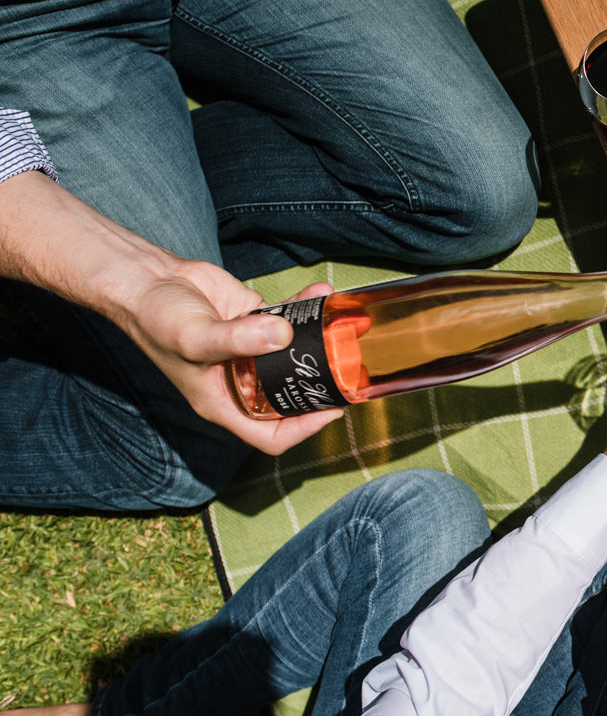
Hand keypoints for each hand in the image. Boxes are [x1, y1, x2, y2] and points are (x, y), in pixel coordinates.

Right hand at [121, 267, 341, 453]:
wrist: (145, 280)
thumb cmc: (156, 320)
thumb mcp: (194, 337)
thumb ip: (239, 338)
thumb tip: (283, 334)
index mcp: (224, 403)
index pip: (271, 435)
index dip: (304, 430)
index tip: (332, 409)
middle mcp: (241, 382)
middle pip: (292, 396)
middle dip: (321, 384)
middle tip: (351, 367)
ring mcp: (251, 351)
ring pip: (296, 354)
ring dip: (322, 341)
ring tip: (346, 326)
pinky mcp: (255, 321)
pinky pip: (291, 319)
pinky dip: (307, 308)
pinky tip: (321, 292)